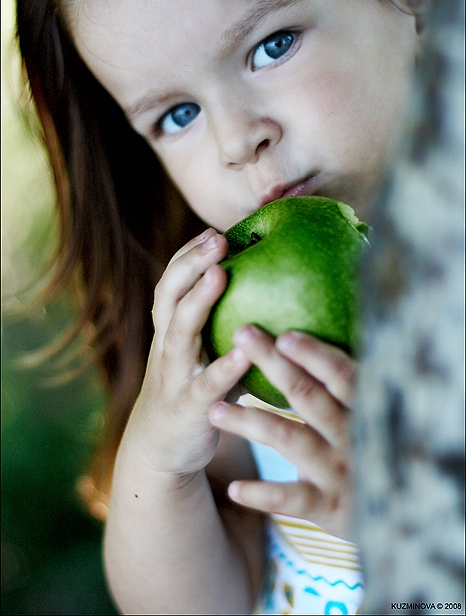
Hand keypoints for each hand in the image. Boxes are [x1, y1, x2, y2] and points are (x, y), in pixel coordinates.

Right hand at [126, 228, 250, 476]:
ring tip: (219, 275)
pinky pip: (206, 384)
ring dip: (198, 301)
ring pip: (179, 331)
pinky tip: (246, 353)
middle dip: (190, 264)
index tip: (213, 231)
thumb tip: (270, 290)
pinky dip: (225, 367)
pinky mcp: (188, 407)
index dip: (188, 255)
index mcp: (170, 330)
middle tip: (218, 239)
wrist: (162, 447)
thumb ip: (224, 323)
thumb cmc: (194, 388)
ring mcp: (174, 375)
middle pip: (169, 296)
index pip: (172, 282)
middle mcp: (167, 346)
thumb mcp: (201, 352)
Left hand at [208, 327, 355, 540]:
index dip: (314, 354)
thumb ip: (349, 385)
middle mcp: (354, 435)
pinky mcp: (331, 507)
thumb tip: (305, 338)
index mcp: (367, 408)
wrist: (407, 516)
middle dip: (273, 365)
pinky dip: (263, 494)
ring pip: (291, 440)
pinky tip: (233, 489)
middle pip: (308, 396)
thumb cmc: (376, 451)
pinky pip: (293, 499)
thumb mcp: (374, 416)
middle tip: (241, 338)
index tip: (283, 334)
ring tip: (214, 411)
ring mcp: (341, 471)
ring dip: (250, 423)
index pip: (342, 375)